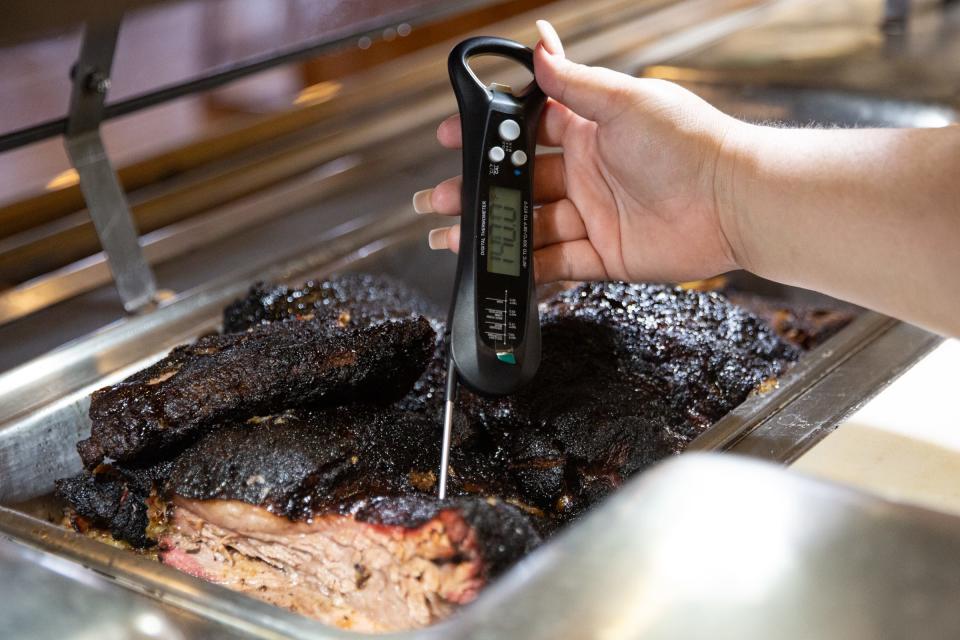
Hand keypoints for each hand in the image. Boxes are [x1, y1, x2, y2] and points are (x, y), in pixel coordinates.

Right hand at [413, 20, 744, 282]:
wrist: (733, 201)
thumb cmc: (690, 143)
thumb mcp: (624, 102)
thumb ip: (574, 81)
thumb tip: (541, 40)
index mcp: (588, 133)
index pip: (526, 131)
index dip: (489, 135)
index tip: (452, 137)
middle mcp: (586, 175)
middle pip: (519, 184)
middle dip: (477, 190)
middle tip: (440, 197)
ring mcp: (593, 217)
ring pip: (529, 226)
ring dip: (491, 230)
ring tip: (452, 235)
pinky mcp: (604, 256)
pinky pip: (556, 264)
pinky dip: (526, 268)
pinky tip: (496, 265)